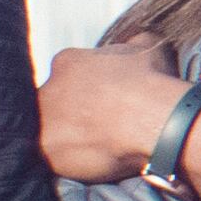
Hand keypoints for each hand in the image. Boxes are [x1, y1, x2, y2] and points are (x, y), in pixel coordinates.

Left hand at [42, 36, 200, 190]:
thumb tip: (139, 37)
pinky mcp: (47, 149)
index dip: (84, 93)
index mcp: (67, 62)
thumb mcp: (147, 49)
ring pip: (50, 130)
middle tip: (97, 130)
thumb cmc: (152, 84)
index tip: (101, 106)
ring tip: (94, 150)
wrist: (155, 121)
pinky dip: (66, 161)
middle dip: (71, 116)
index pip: (66, 76)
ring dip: (67, 139)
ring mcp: (44, 120)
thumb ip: (135, 41)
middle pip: (53, 104)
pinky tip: (89, 163)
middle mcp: (49, 87)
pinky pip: (51, 157)